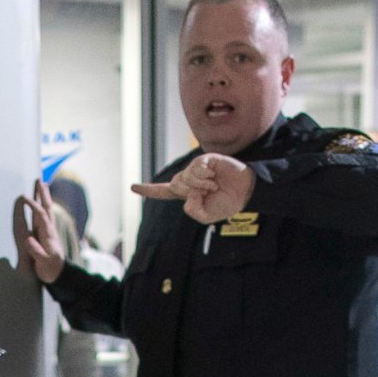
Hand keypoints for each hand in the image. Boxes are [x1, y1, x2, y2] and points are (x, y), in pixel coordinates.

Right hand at [14, 178, 65, 283]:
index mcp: (47, 234)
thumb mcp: (43, 263)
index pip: (40, 215)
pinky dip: (44, 205)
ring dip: (45, 196)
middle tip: (38, 180)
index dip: (33, 206)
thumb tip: (28, 240)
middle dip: (42, 194)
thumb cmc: (50, 269)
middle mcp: (50, 230)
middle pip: (46, 208)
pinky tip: (43, 201)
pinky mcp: (49, 234)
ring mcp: (50, 231)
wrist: (60, 275)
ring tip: (42, 184)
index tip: (23, 198)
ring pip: (47, 209)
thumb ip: (36, 251)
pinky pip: (46, 215)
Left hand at [134, 153, 254, 225]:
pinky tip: (214, 176)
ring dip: (200, 184)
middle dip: (190, 191)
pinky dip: (205, 175)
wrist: (245, 191)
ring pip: (184, 176)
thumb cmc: (227, 204)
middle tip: (207, 193)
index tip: (133, 187)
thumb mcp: (206, 217)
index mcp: (187, 194)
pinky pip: (195, 167)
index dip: (149, 190)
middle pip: (175, 185)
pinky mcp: (205, 159)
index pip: (164, 192)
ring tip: (213, 186)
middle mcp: (189, 180)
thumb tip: (188, 193)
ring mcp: (196, 169)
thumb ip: (192, 211)